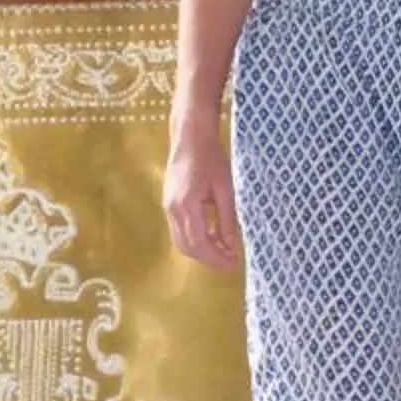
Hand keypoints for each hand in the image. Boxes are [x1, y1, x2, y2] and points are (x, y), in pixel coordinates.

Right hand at [163, 124, 240, 267]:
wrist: (190, 137)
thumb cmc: (211, 158)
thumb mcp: (225, 189)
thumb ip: (227, 219)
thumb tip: (231, 246)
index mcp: (187, 206)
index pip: (199, 244)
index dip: (216, 258)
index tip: (233, 263)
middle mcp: (172, 210)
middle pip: (187, 247)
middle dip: (209, 258)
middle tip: (230, 261)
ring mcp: (167, 207)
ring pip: (181, 241)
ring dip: (201, 250)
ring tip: (224, 250)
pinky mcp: (168, 204)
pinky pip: (179, 230)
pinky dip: (195, 238)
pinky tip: (212, 236)